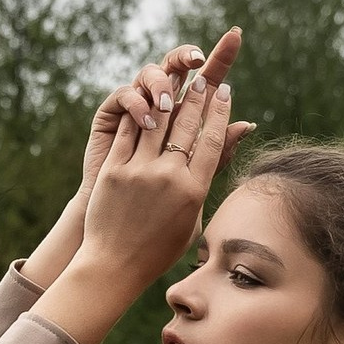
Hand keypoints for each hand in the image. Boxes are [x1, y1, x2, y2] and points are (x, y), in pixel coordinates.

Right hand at [77, 29, 252, 203]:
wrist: (122, 225)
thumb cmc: (161, 205)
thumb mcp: (194, 175)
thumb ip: (218, 152)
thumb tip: (249, 125)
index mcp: (187, 112)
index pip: (208, 77)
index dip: (221, 56)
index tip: (236, 36)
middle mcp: (162, 102)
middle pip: (177, 66)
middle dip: (187, 56)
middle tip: (198, 57)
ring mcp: (136, 105)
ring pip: (150, 74)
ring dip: (161, 84)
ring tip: (169, 104)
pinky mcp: (112, 115)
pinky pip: (124, 94)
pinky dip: (136, 103)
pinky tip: (147, 120)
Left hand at [79, 73, 234, 291]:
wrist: (114, 266)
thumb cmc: (158, 248)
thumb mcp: (192, 220)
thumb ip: (207, 182)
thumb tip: (230, 155)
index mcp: (193, 191)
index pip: (213, 140)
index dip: (221, 112)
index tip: (226, 92)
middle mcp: (169, 177)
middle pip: (188, 125)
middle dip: (197, 96)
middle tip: (203, 78)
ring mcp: (139, 172)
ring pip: (158, 123)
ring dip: (169, 97)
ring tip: (177, 80)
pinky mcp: (113, 171)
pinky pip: (127, 133)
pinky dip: (137, 114)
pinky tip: (144, 99)